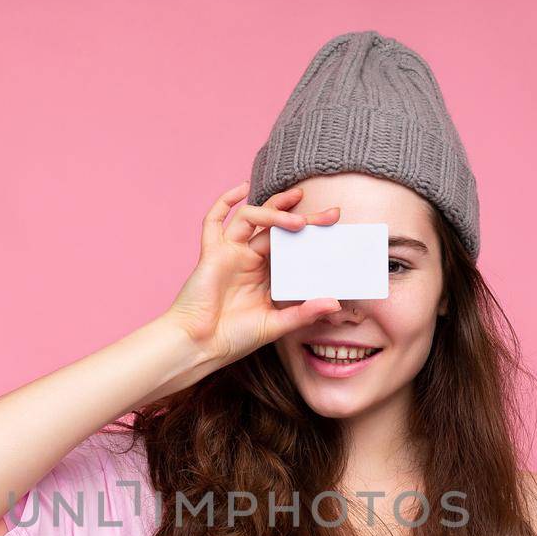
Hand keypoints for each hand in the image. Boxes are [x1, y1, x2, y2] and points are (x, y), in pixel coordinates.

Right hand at [163, 180, 342, 369]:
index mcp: (266, 274)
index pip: (292, 245)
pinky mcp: (211, 254)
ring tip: (297, 222)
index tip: (335, 228)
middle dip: (303, 217)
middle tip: (331, 214)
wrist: (201, 347)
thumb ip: (303, 313)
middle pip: (276, 227)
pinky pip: (213, 222)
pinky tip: (241, 189)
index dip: (312, 234)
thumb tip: (334, 302)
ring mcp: (230, 253)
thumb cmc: (233, 338)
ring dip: (274, 213)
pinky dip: (224, 202)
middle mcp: (249, 259)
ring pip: (251, 219)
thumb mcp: (276, 325)